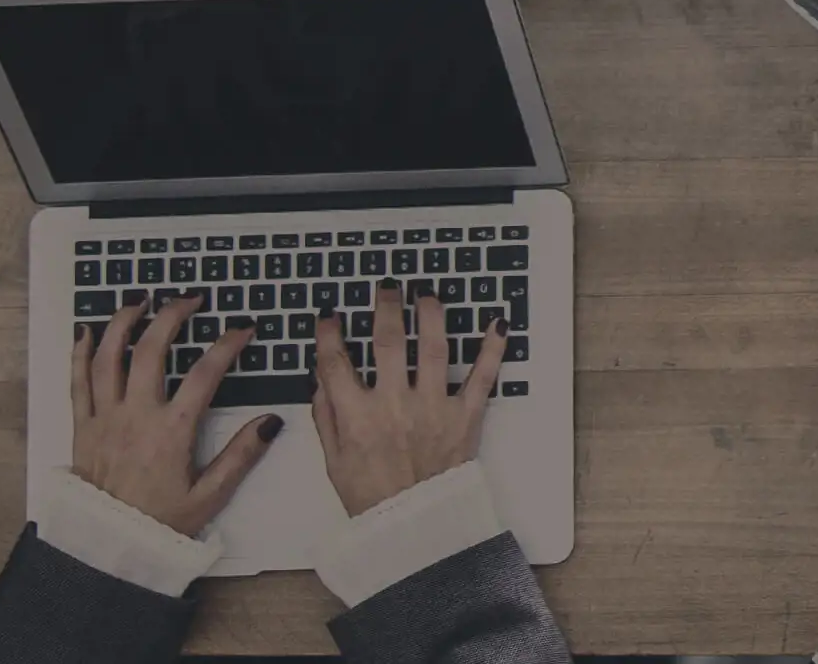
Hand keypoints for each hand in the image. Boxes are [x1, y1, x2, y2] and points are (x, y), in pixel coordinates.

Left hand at [70, 296, 279, 536]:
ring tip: (139, 301)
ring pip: (109, 357)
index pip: (205, 374)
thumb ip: (241, 456)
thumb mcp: (210, 496)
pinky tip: (87, 331)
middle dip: (172, 316)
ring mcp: (104, 418)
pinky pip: (77, 381)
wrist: (107, 547)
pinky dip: (80, 352)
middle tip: (190, 299)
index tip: (242, 329)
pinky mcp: (81, 427)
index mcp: (171, 431)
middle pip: (152, 351)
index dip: (227, 345)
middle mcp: (135, 416)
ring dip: (124, 322)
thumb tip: (269, 422)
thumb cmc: (159, 524)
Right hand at [311, 285, 505, 515]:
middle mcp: (394, 405)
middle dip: (385, 307)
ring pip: (434, 347)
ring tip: (427, 294)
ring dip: (431, 313)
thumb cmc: (374, 499)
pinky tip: (497, 323)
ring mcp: (432, 407)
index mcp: (357, 416)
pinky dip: (493, 348)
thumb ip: (326, 418)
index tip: (329, 316)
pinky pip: (482, 376)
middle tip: (387, 287)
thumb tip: (320, 382)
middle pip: (388, 341)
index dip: (329, 334)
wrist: (416, 528)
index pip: (336, 363)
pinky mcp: (465, 416)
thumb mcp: (334, 463)